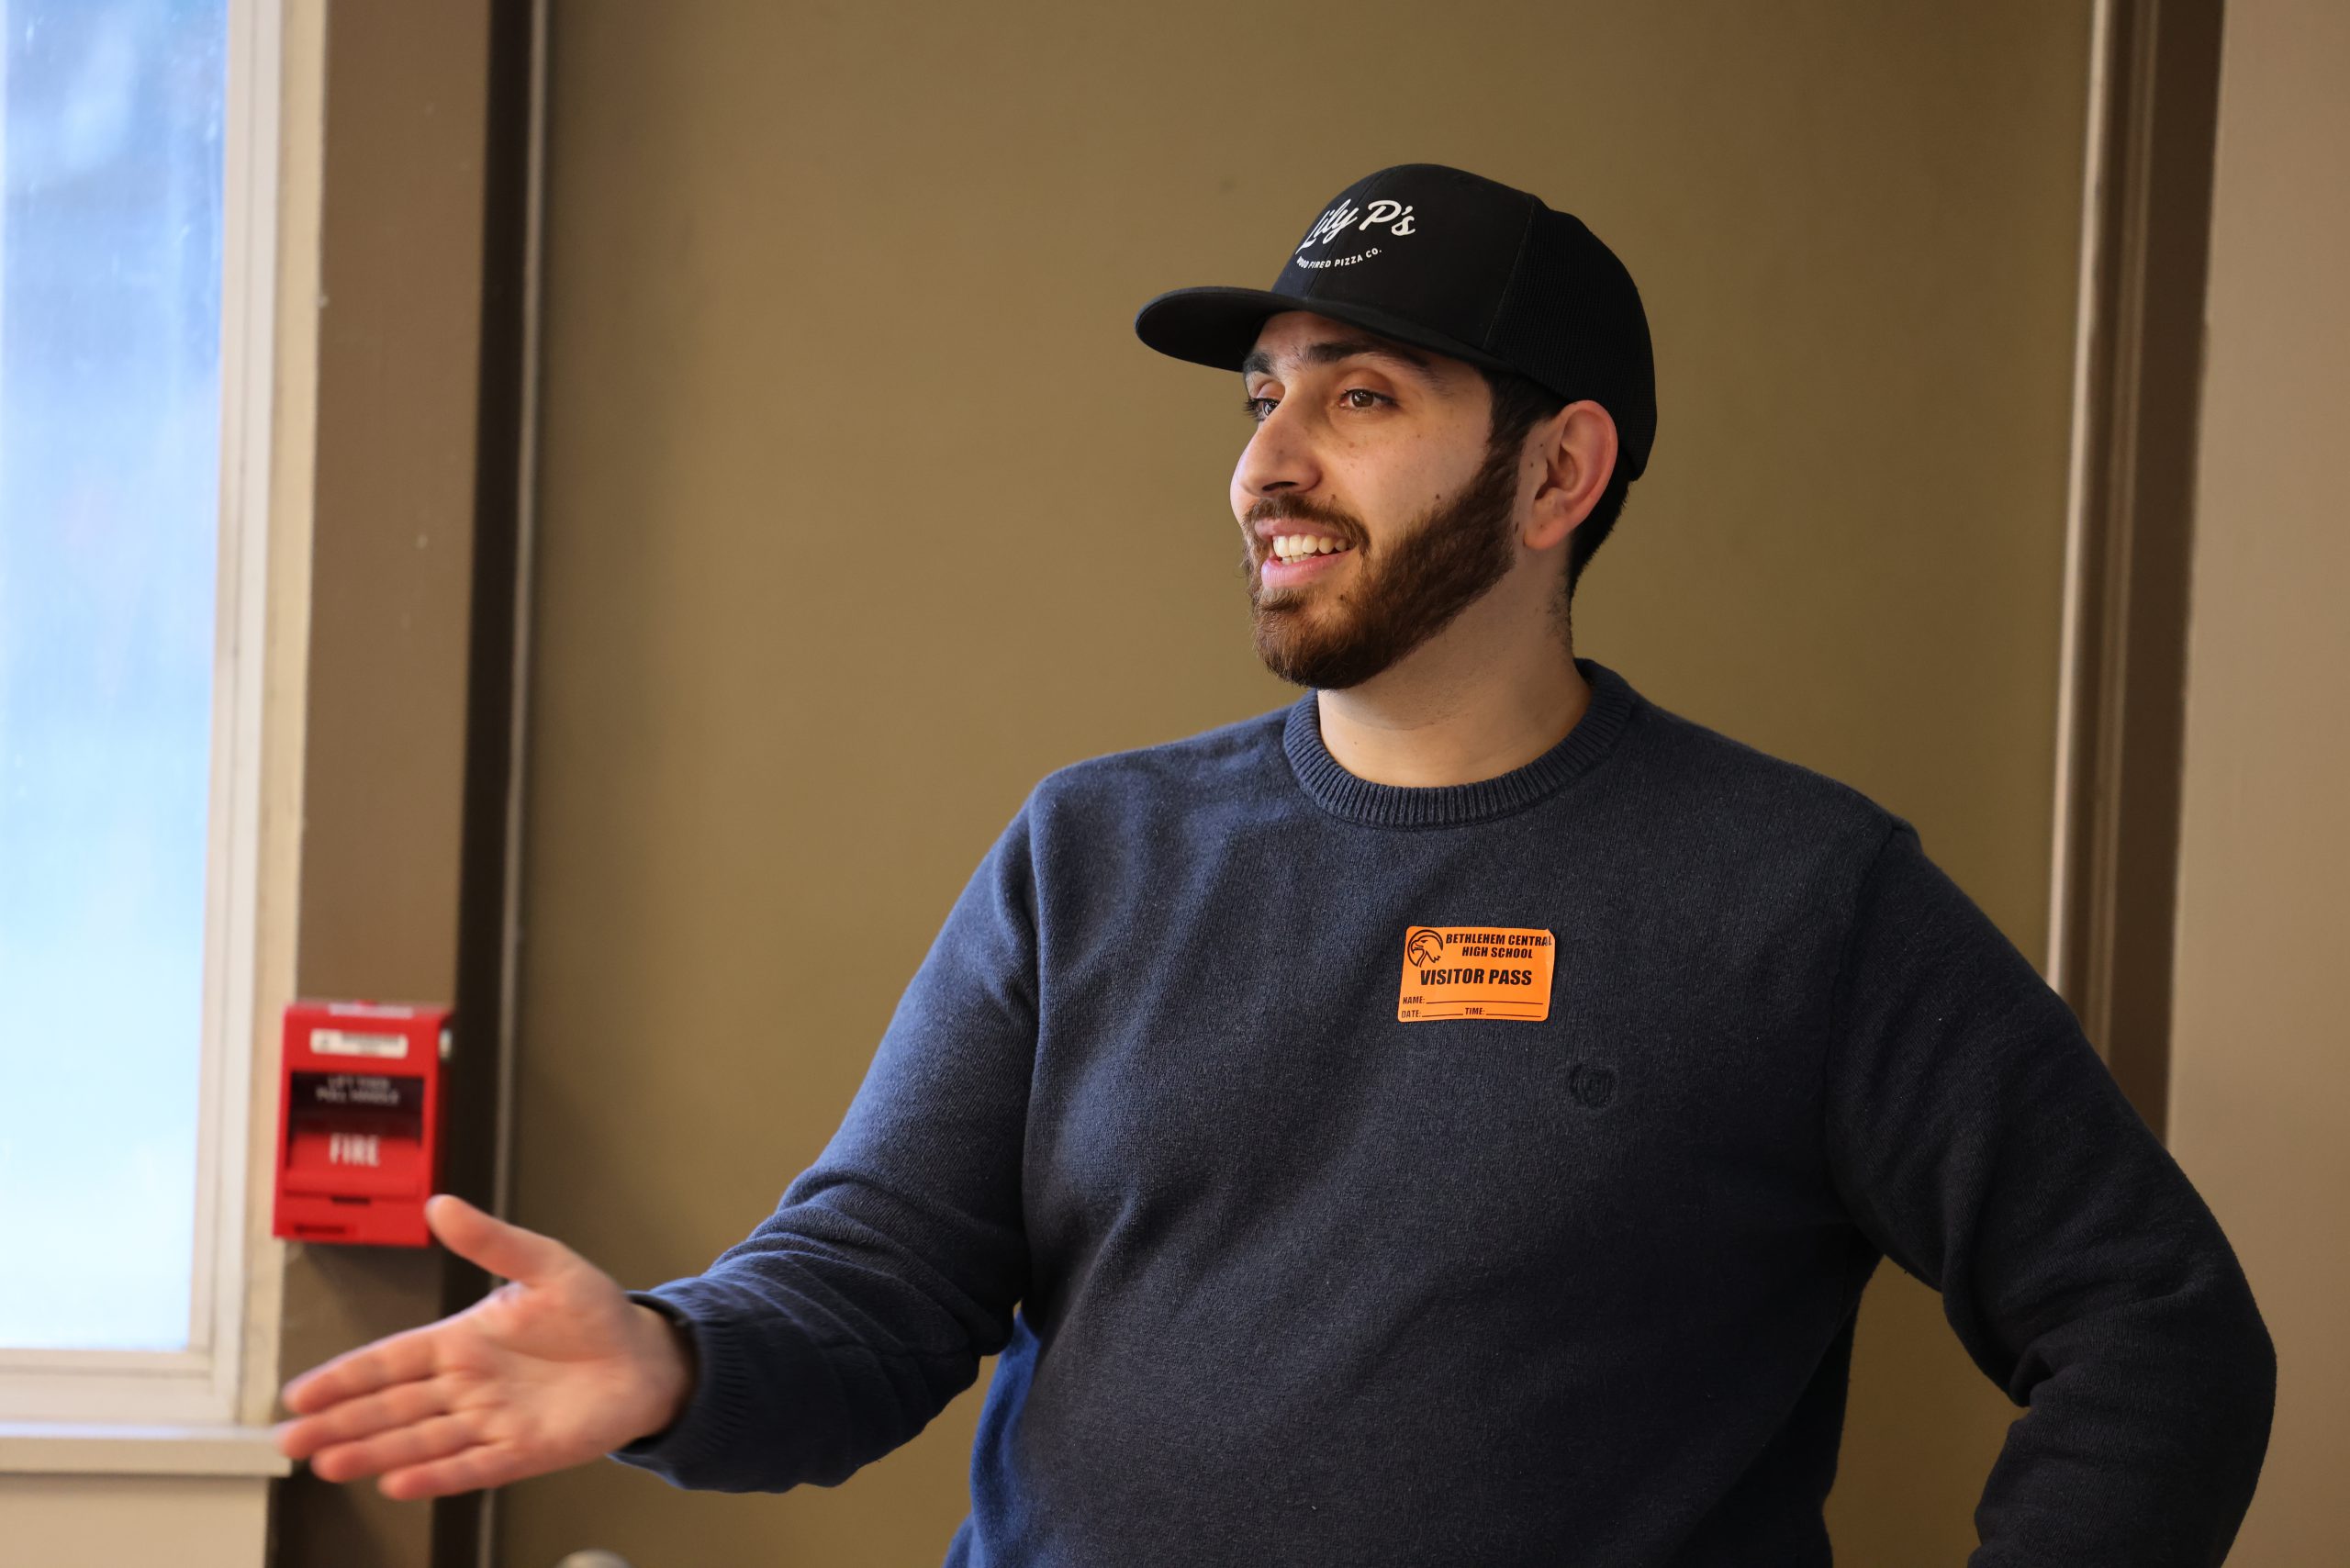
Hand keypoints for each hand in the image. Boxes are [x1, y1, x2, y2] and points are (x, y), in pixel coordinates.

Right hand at [273, 1194, 695, 1498]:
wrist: (644, 1357)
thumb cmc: (594, 1312)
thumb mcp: (545, 1265)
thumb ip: (492, 1241)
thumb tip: (441, 1205)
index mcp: (463, 1341)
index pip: (391, 1360)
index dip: (345, 1376)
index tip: (299, 1392)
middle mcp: (467, 1386)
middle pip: (391, 1407)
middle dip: (340, 1423)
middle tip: (290, 1440)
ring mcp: (491, 1421)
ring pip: (421, 1440)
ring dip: (375, 1452)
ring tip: (329, 1464)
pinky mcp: (522, 1451)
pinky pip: (471, 1466)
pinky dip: (436, 1476)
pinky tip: (397, 1484)